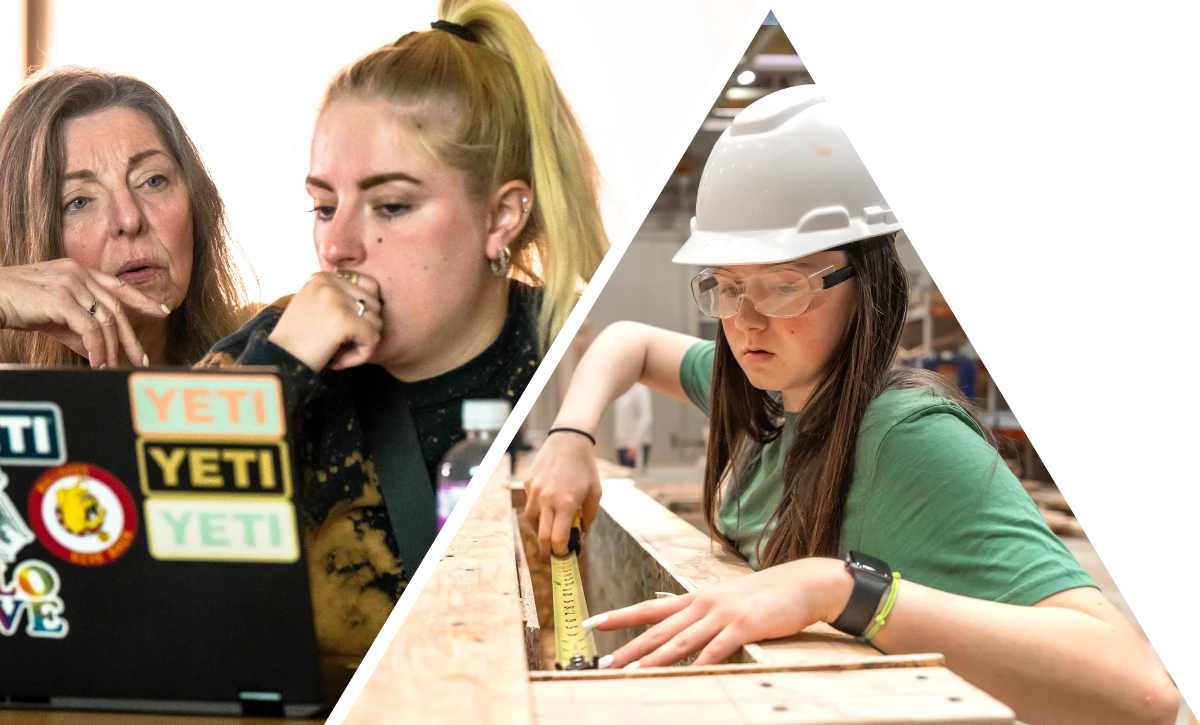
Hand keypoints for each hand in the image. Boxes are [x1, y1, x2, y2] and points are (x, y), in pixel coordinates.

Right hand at [0, 258, 167, 367]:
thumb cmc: (18, 306)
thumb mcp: (55, 317)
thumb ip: (79, 330)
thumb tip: (100, 351)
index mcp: (79, 271)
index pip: (118, 286)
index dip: (142, 300)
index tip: (162, 312)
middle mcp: (78, 273)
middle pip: (116, 308)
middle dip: (130, 337)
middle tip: (141, 359)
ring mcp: (70, 283)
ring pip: (105, 321)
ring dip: (112, 348)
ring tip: (112, 367)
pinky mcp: (61, 298)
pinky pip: (89, 328)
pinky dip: (97, 348)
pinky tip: (97, 362)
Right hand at [268, 270, 382, 372]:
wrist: (277, 363)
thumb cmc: (296, 343)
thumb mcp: (313, 308)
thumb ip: (338, 299)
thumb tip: (375, 301)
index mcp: (322, 277)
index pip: (369, 286)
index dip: (364, 312)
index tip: (345, 331)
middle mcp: (328, 282)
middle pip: (375, 304)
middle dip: (365, 329)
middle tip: (342, 346)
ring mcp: (335, 299)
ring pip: (376, 321)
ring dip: (364, 343)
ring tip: (341, 353)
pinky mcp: (343, 320)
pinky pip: (373, 337)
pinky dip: (362, 354)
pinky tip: (342, 361)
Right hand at [522, 429, 601, 557]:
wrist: (569, 439)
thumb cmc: (586, 467)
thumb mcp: (595, 492)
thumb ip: (589, 516)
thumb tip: (581, 534)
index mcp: (565, 503)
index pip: (557, 538)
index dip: (560, 551)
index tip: (565, 555)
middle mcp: (546, 499)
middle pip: (541, 536)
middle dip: (545, 552)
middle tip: (549, 558)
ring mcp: (534, 490)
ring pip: (531, 520)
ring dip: (539, 531)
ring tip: (547, 533)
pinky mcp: (528, 483)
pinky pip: (530, 503)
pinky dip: (537, 511)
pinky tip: (546, 508)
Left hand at [584, 557, 852, 667]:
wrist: (801, 584)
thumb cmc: (761, 595)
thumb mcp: (722, 597)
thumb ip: (692, 606)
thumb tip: (663, 605)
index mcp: (695, 598)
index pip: (648, 609)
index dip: (619, 616)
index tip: (592, 624)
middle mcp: (702, 604)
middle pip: (658, 630)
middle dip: (628, 647)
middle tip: (603, 662)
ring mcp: (722, 615)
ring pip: (680, 641)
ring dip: (654, 659)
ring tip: (631, 672)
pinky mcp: (744, 627)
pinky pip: (717, 649)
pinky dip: (700, 662)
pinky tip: (686, 673)